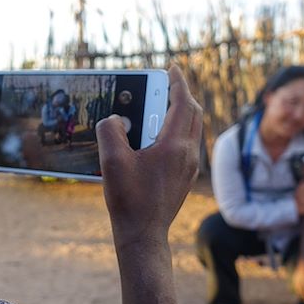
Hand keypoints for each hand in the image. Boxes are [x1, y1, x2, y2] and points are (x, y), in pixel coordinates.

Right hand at [96, 65, 201, 250]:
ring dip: (178, 113)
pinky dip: (175, 131)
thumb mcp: (111, 161)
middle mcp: (188, 154)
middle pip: (193, 113)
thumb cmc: (129, 200)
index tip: (171, 68)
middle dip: (181, 95)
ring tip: (157, 107)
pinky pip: (185, 144)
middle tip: (164, 84)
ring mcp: (189, 167)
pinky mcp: (184, 177)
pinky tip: (153, 137)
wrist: (143, 235)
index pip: (183, 103)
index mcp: (175, 146)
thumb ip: (110, 131)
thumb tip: (114, 119)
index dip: (177, 82)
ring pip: (191, 129)